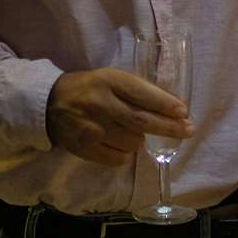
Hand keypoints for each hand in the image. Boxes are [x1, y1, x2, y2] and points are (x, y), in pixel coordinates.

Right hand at [45, 68, 191, 165]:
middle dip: (169, 127)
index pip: (142, 94)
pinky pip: (119, 158)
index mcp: (109, 81)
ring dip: (142, 140)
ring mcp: (92, 129)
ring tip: (135, 132)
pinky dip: (127, 154)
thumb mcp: (111, 79)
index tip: (184, 111)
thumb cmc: (88, 88)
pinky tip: (122, 144)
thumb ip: (139, 90)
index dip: (165, 104)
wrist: (49, 103)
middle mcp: (101, 104)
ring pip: (133, 142)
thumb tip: (174, 104)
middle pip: (142, 121)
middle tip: (188, 131)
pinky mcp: (85, 148)